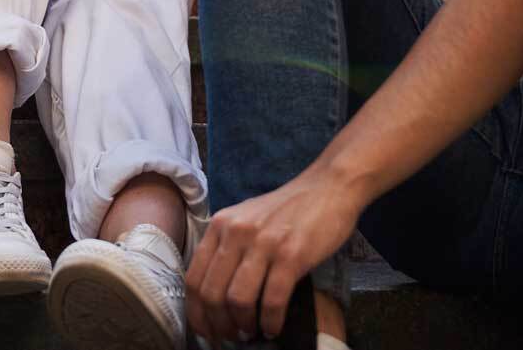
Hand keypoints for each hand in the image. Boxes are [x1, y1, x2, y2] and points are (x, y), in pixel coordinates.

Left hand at [184, 164, 363, 344]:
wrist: (328, 187)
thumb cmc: (288, 209)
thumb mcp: (246, 219)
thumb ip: (228, 247)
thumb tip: (216, 294)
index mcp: (220, 225)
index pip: (194, 278)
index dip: (196, 312)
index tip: (205, 330)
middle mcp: (236, 232)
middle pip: (212, 293)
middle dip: (218, 324)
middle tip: (229, 337)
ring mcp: (263, 243)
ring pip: (238, 299)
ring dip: (243, 325)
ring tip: (251, 332)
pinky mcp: (291, 255)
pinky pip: (272, 299)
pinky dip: (270, 321)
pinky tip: (273, 327)